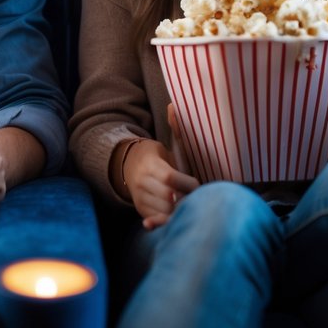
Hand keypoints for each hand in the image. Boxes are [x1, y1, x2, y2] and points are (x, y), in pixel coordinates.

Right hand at [124, 105, 199, 229]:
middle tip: (197, 198)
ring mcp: (140, 197)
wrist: (130, 167)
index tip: (197, 184)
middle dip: (186, 199)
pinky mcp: (141, 210)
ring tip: (190, 205)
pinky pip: (155, 220)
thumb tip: (175, 105)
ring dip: (180, 211)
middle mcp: (142, 182)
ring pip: (164, 211)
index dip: (187, 183)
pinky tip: (175, 220)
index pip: (170, 178)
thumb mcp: (167, 144)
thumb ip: (176, 129)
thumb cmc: (158, 157)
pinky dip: (165, 222)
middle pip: (168, 197)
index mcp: (151, 165)